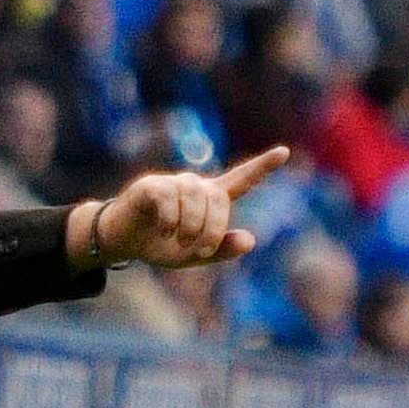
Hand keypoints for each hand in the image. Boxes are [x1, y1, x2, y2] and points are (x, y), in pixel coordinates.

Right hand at [74, 146, 292, 272]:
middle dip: (214, 227)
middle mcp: (195, 186)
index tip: (285, 152)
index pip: (241, 180)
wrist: (123, 241)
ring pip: (195, 198)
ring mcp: (173, 183)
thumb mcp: (194, 255)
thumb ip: (222, 250)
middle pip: (218, 199)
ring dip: (191, 225)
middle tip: (204, 249)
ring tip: (179, 242)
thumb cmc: (160, 245)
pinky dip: (169, 220)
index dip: (263, 167)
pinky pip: (169, 198)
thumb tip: (251, 240)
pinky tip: (163, 232)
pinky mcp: (151, 185)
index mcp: (210, 200)